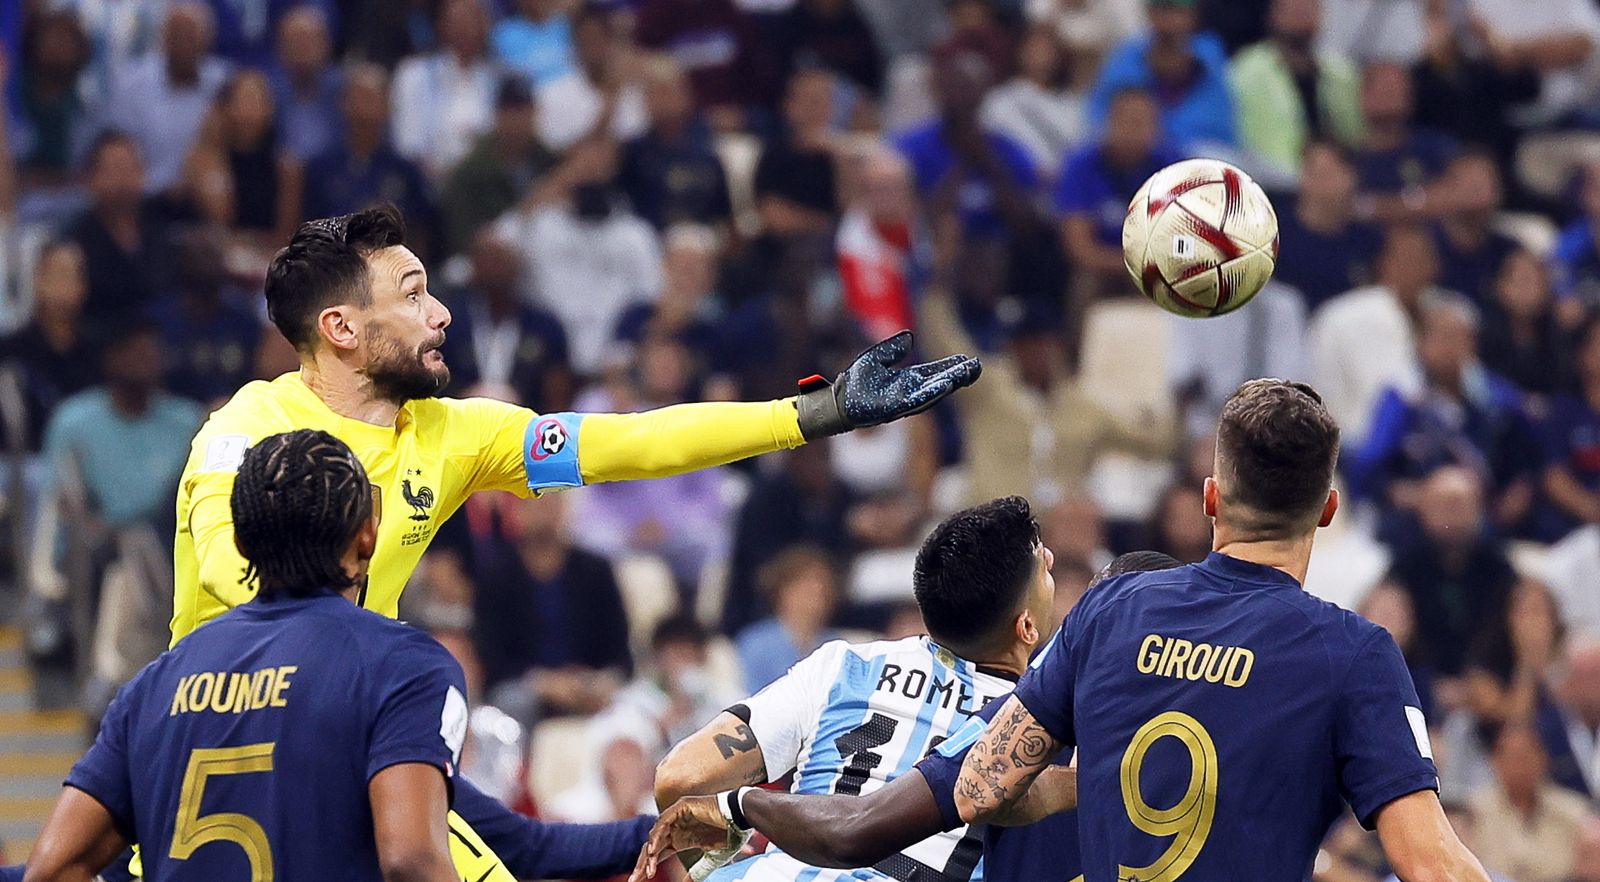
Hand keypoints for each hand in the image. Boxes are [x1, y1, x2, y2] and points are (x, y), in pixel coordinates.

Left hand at [630, 796, 736, 880]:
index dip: (648, 866)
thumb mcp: (712, 859)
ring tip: (647, 870)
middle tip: (634, 879)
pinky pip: (663, 822)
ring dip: (650, 853)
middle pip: (653, 846)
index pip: (658, 854)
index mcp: (681, 839)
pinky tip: (654, 850)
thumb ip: (698, 871)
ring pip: (656, 835)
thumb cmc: (731, 836)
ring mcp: (677, 816)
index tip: (639, 881)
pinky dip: (657, 836)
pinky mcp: (681, 807)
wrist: (742, 818)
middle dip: (643, 863)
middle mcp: (676, 828)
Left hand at [795, 331, 980, 438]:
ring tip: (966, 374)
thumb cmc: (856, 382)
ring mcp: (905, 401)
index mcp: (909, 380)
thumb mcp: (876, 358)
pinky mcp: (895, 408)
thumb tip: (910, 337)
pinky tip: (944, 385)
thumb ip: (893, 349)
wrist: (839, 401)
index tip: (968, 360)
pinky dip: (931, 393)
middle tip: (977, 366)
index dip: (951, 367)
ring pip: (933, 393)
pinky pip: (916, 401)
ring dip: (949, 384)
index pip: (935, 372)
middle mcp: (911, 391)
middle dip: (958, 376)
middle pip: (940, 383)